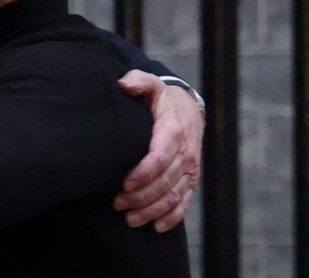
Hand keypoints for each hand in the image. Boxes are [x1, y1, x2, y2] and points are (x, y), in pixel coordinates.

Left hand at [113, 69, 203, 232]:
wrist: (188, 108)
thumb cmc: (162, 99)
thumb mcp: (151, 84)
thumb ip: (138, 81)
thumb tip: (124, 84)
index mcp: (173, 131)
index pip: (160, 157)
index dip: (143, 173)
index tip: (124, 184)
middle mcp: (186, 153)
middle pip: (164, 181)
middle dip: (141, 196)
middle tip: (117, 204)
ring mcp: (190, 168)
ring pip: (173, 195)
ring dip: (152, 210)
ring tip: (129, 219)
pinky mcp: (191, 179)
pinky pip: (184, 201)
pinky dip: (172, 216)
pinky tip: (155, 227)